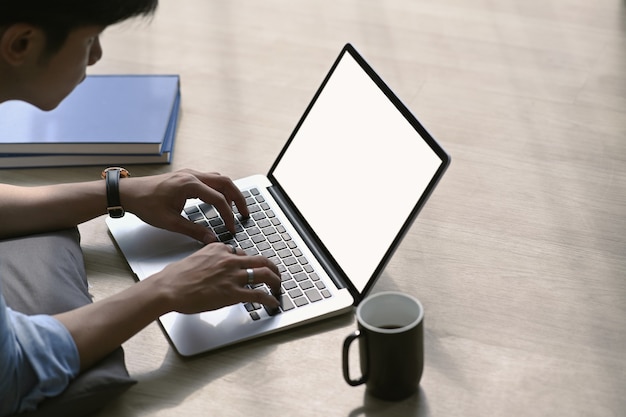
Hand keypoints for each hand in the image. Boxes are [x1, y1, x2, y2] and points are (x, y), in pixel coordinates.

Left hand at [120, 169, 248, 242]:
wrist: (129, 193)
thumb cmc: (145, 204)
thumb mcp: (170, 222)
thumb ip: (193, 231)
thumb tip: (211, 239)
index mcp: (189, 185)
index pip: (218, 199)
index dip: (228, 215)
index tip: (231, 227)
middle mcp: (192, 176)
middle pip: (225, 183)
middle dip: (238, 198)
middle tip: (245, 213)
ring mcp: (190, 174)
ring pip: (219, 179)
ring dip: (230, 192)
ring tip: (236, 208)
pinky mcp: (186, 176)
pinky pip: (210, 180)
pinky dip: (219, 190)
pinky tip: (219, 201)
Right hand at [151, 243, 281, 312]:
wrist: (168, 288)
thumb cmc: (175, 277)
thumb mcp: (195, 258)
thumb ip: (209, 259)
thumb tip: (214, 267)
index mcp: (219, 249)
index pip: (241, 253)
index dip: (249, 262)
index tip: (251, 267)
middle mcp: (229, 260)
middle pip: (260, 260)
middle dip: (271, 267)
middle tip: (275, 274)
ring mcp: (232, 276)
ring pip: (264, 274)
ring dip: (275, 281)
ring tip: (278, 287)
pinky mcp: (233, 293)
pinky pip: (258, 294)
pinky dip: (269, 298)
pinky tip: (272, 303)